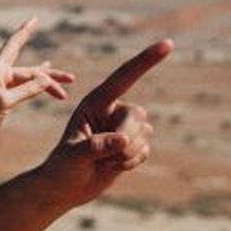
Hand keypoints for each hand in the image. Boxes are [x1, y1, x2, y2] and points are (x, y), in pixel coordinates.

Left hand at [0, 17, 74, 150]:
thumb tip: (47, 79)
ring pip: (30, 81)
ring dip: (47, 84)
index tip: (34, 19)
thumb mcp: (4, 102)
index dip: (25, 32)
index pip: (13, 45)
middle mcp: (0, 75)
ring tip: (65, 90)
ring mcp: (2, 87)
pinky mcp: (5, 98)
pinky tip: (46, 83)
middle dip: (51, 75)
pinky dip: (38, 86)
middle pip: (31, 70)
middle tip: (71, 79)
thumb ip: (26, 90)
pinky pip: (25, 87)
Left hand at [34, 39, 169, 205]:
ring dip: (125, 154)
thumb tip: (123, 141)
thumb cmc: (62, 167)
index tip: (168, 43)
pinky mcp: (133, 143)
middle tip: (100, 155)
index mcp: (96, 102)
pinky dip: (130, 163)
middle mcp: (113, 110)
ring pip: (144, 135)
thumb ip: (96, 146)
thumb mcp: (73, 156)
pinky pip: (145, 151)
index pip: (124, 77)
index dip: (146, 60)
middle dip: (123, 139)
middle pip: (138, 116)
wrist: (65, 187)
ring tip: (101, 160)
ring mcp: (124, 127)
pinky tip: (112, 166)